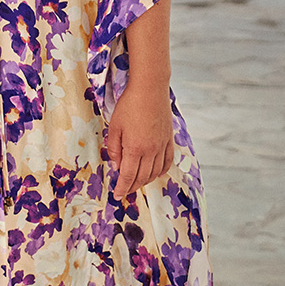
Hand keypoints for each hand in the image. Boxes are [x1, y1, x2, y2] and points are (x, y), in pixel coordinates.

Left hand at [105, 79, 173, 196]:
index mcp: (135, 148)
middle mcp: (151, 151)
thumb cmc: (129, 105)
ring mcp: (162, 146)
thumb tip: (116, 167)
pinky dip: (160, 171)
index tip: (117, 196)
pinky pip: (167, 162)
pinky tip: (154, 173)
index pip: (128, 176)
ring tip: (136, 183)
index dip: (122, 188)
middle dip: (132, 186)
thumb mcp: (115, 126)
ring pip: (155, 172)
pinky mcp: (169, 140)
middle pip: (142, 177)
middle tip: (124, 190)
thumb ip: (114, 149)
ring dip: (145, 181)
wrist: (150, 89)